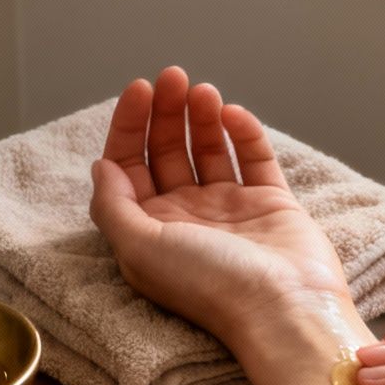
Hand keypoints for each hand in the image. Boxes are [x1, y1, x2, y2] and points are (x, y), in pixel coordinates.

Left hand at [89, 67, 351, 341]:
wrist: (283, 308)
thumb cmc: (209, 284)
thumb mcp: (140, 247)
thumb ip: (112, 205)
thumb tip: (100, 165)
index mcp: (150, 230)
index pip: (128, 166)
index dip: (129, 126)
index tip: (140, 90)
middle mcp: (186, 217)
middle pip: (166, 151)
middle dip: (165, 111)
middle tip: (173, 76)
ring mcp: (230, 209)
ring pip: (208, 149)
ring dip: (201, 116)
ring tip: (202, 90)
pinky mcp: (270, 202)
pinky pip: (253, 157)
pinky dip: (243, 132)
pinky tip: (233, 114)